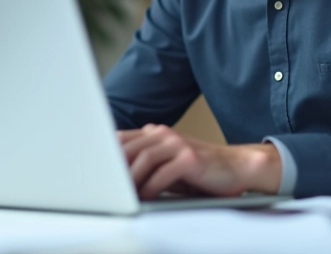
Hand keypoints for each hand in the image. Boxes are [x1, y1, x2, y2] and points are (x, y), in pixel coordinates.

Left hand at [117, 124, 281, 198]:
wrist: (236, 167)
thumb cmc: (198, 170)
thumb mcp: (167, 163)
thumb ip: (144, 162)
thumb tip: (113, 177)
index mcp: (155, 133)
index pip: (121, 139)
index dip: (106, 155)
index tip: (94, 172)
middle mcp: (164, 134)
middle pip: (129, 148)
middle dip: (115, 171)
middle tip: (106, 188)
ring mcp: (178, 144)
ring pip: (144, 159)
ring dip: (131, 180)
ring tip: (125, 195)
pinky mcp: (190, 159)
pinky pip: (163, 173)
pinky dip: (151, 187)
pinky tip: (147, 196)